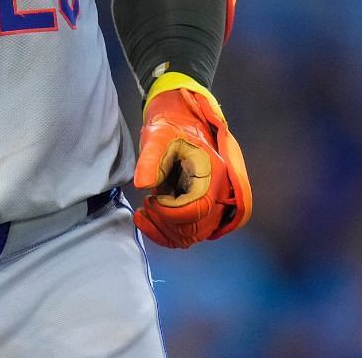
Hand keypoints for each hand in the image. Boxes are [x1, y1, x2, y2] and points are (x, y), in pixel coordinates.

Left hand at [132, 76, 252, 248]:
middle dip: (166, 222)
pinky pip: (189, 233)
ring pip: (192, 235)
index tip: (151, 199)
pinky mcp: (201, 210)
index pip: (197, 210)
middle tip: (147, 204)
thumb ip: (150, 159)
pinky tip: (148, 219)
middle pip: (196, 228)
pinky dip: (168, 233)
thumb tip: (142, 184)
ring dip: (165, 230)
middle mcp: (219, 194)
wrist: (181, 126)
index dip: (170, 212)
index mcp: (213, 175)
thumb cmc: (170, 129)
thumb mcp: (157, 137)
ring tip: (145, 211)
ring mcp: (212, 204)